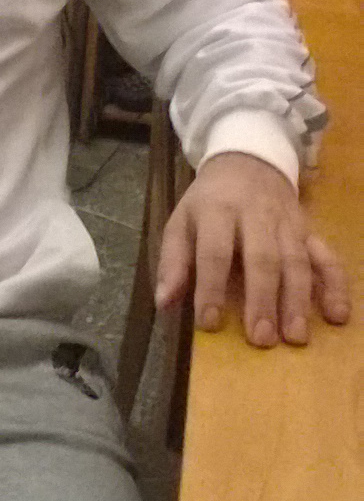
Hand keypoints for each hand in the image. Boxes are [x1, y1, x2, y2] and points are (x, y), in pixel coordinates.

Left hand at [155, 151, 350, 346]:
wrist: (248, 161)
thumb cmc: (209, 202)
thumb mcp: (181, 221)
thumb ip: (173, 261)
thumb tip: (163, 302)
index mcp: (218, 211)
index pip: (214, 251)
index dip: (210, 287)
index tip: (208, 323)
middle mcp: (257, 216)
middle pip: (263, 258)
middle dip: (263, 299)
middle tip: (261, 339)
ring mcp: (288, 224)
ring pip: (297, 261)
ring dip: (298, 300)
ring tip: (295, 337)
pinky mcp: (310, 231)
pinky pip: (327, 257)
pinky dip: (336, 286)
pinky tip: (338, 315)